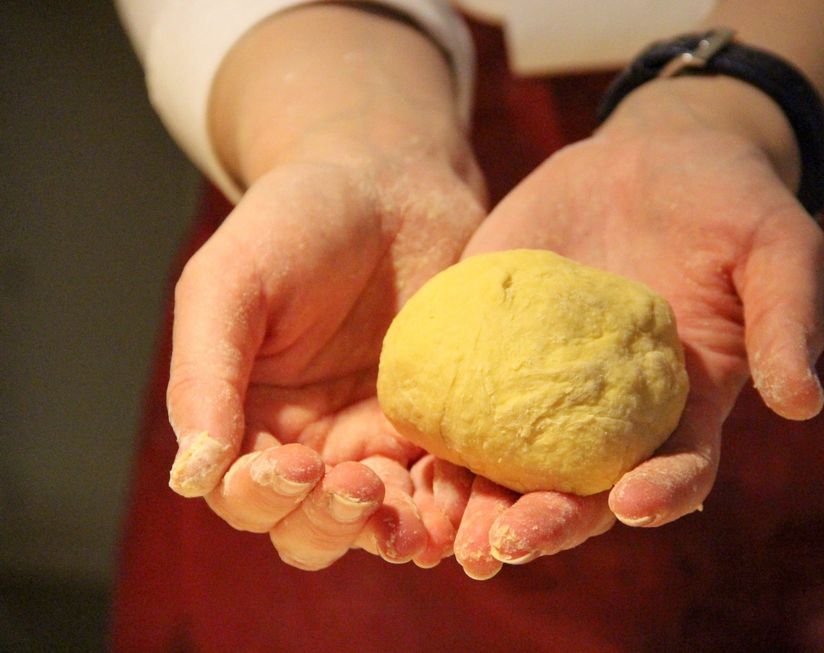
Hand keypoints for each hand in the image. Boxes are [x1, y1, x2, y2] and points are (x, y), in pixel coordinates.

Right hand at [166, 146, 483, 568]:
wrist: (394, 186)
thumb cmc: (299, 220)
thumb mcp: (232, 280)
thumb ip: (204, 373)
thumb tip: (192, 476)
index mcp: (246, 416)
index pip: (241, 491)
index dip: (263, 496)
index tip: (298, 464)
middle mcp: (309, 443)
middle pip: (308, 526)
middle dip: (329, 524)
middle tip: (359, 488)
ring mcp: (377, 441)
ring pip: (377, 525)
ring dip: (392, 535)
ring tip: (418, 523)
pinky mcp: (436, 430)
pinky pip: (441, 491)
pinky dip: (450, 511)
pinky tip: (462, 506)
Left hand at [451, 76, 823, 578]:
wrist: (653, 159)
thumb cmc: (729, 204)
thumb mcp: (776, 246)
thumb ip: (786, 319)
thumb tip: (804, 402)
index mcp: (682, 405)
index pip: (674, 472)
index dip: (659, 496)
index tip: (631, 502)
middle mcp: (608, 412)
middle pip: (579, 489)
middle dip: (546, 522)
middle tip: (507, 541)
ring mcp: (544, 384)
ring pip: (509, 461)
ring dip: (477, 500)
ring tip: (443, 525)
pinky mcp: (493, 345)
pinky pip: (462, 392)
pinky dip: (435, 427)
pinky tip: (403, 443)